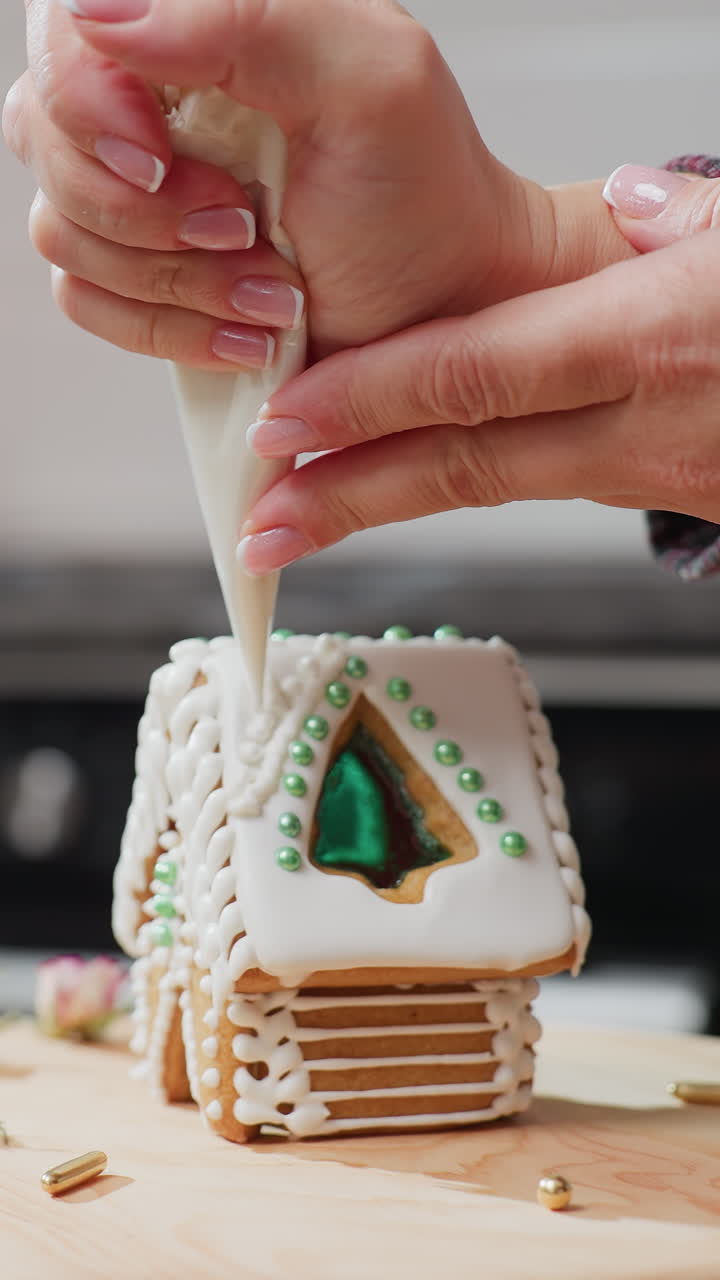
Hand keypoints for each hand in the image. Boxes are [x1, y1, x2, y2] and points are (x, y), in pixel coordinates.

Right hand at [4, 0, 570, 369]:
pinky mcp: (144, 277)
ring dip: (176, 279)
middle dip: (148, 210)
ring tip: (271, 290)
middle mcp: (154, 106)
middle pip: (46, 138)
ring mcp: (142, 197)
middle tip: (245, 225)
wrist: (444, 309)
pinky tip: (245, 331)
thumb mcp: (368, 81)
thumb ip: (241, 20)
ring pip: (63, 230)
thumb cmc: (423, 195)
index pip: (66, 37)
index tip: (161, 157)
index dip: (90, 104)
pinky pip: (87, 302)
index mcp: (198, 32)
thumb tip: (97, 17)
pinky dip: (169, 329)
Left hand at [239, 219, 719, 572]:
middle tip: (256, 522)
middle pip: (464, 462)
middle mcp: (632, 424)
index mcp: (647, 340)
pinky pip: (526, 491)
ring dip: (383, 507)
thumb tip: (626, 202)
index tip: (284, 421)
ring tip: (294, 524)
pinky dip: (448, 495)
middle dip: (348, 495)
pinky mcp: (653, 497)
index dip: (370, 402)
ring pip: (487, 490)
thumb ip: (683, 218)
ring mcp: (642, 476)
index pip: (476, 375)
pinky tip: (390, 491)